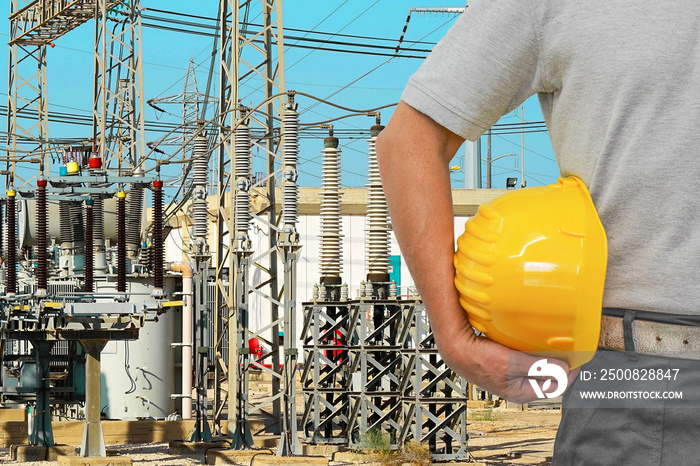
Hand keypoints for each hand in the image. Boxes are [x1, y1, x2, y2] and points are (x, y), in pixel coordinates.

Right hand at [437, 324, 579, 402]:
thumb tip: (562, 368)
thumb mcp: (510, 364)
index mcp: (522, 392)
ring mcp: (511, 374)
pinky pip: (526, 358)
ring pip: (536, 367)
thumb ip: (538, 367)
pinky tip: (532, 341)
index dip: (568, 374)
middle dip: (558, 364)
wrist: (455, 348)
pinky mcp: (505, 363)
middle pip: (547, 377)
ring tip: (553, 345)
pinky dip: (532, 350)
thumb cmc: (478, 359)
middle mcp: (518, 385)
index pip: (555, 387)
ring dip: (545, 356)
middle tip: (568, 349)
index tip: (578, 360)